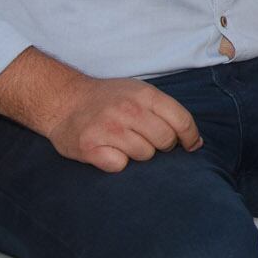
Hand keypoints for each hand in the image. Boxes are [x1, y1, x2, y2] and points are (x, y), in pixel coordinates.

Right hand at [44, 76, 201, 172]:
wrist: (62, 100)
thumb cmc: (107, 99)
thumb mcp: (138, 92)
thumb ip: (166, 111)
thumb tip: (195, 142)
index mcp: (144, 94)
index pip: (181, 120)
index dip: (190, 137)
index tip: (190, 146)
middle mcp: (127, 110)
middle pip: (165, 140)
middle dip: (163, 146)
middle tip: (149, 141)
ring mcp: (108, 128)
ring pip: (144, 155)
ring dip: (138, 153)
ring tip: (124, 142)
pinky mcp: (89, 147)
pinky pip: (119, 165)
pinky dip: (117, 163)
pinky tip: (108, 151)